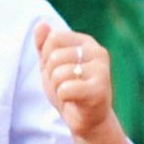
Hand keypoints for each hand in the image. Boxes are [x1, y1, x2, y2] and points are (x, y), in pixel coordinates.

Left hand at [34, 23, 117, 138]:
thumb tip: (41, 24)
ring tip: (71, 93)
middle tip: (65, 84)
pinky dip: (64, 97)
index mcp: (86, 42)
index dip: (47, 57)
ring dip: (58, 87)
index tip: (58, 69)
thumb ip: (44, 45)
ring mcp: (102, 70)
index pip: (53, 38)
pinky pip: (66, 89)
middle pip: (55, 57)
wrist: (86, 119)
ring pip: (59, 73)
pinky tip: (75, 100)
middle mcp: (98, 52)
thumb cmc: (69, 89)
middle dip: (52, 75)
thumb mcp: (51, 66)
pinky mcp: (100, 90)